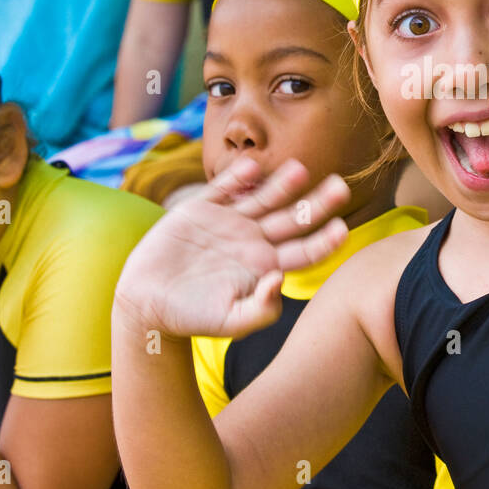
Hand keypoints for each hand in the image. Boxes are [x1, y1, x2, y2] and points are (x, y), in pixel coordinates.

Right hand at [114, 156, 350, 340]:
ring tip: (300, 169)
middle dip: (318, 203)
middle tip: (341, 187)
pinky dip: (236, 177)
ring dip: (283, 183)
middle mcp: (254, 240)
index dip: (324, 241)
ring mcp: (229, 222)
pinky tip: (252, 166)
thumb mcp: (230, 322)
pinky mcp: (201, 209)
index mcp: (267, 266)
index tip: (342, 229)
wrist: (147, 303)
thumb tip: (280, 280)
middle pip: (293, 218)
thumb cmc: (192, 318)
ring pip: (264, 197)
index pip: (305, 251)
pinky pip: (223, 189)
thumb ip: (261, 309)